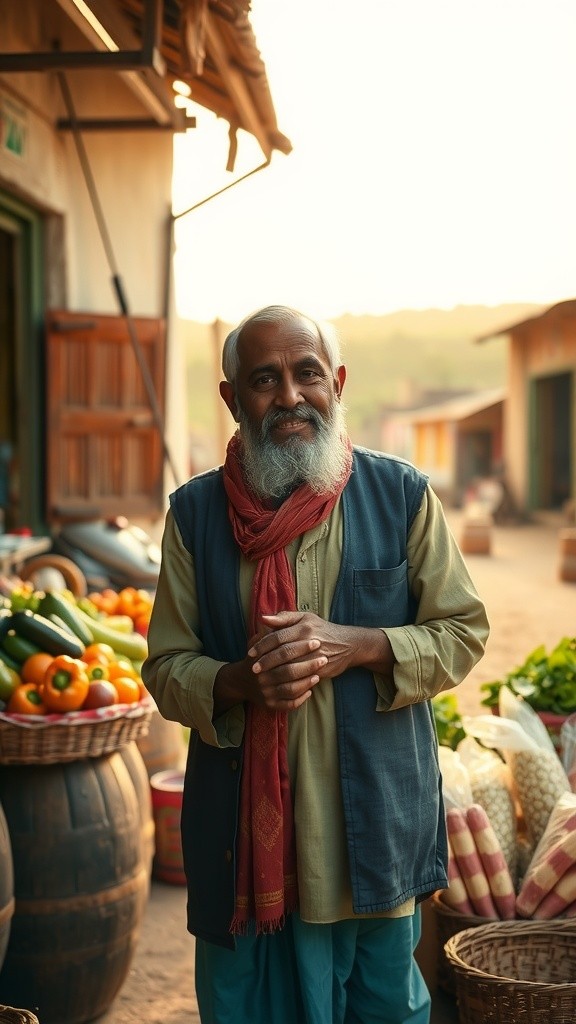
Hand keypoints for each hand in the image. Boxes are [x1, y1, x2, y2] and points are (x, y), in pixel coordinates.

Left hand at [251, 610, 394, 689]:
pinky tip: (279, 684)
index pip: (278, 636)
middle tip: (253, 668)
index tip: (250, 653)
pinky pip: (302, 677)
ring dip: (275, 673)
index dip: (262, 645)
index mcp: (303, 627)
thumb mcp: (305, 618)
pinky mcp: (321, 669)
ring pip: (291, 666)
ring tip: (263, 678)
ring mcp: (316, 656)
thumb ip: (284, 617)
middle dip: (266, 661)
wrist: (349, 644)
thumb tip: (263, 617)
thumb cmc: (323, 629)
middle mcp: (309, 640)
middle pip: (283, 652)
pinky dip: (290, 681)